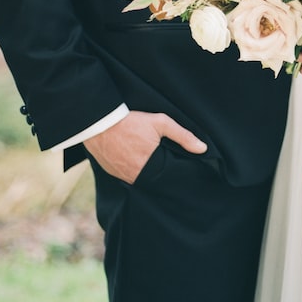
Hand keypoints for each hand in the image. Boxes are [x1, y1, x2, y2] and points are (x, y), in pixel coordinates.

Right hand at [83, 110, 206, 183]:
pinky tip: (138, 161)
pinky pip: (128, 177)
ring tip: (152, 162)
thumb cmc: (130, 121)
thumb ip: (182, 136)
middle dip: (162, 174)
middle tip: (166, 163)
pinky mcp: (113, 173)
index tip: (182, 170)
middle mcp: (136, 176)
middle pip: (155, 180)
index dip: (175, 174)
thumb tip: (202, 149)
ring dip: (148, 174)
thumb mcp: (160, 122)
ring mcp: (122, 176)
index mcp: (150, 166)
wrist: (98, 122)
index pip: (169, 177)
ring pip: (142, 180)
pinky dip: (135, 172)